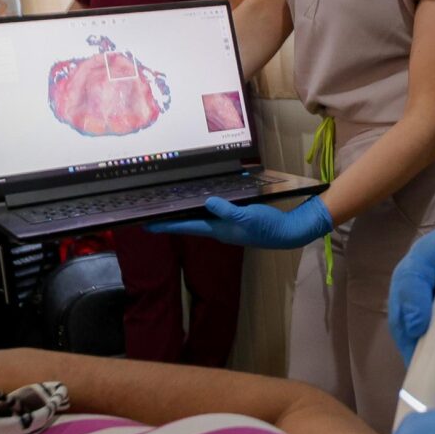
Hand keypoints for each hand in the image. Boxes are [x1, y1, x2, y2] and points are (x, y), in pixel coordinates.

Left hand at [148, 195, 332, 249]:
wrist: (287, 232)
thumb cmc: (267, 226)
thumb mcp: (247, 216)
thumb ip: (227, 210)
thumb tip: (208, 202)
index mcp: (218, 230)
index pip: (187, 227)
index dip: (167, 225)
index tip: (147, 225)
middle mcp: (219, 229)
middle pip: (190, 224)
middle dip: (172, 219)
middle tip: (153, 213)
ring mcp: (227, 226)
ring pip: (200, 219)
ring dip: (186, 214)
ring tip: (171, 207)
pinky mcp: (235, 221)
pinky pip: (213, 214)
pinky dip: (203, 208)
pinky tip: (202, 201)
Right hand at [389, 215, 434, 363]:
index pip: (426, 255)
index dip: (413, 287)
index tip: (422, 323)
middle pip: (410, 281)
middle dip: (404, 317)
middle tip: (414, 355)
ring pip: (413, 304)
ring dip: (409, 336)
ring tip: (419, 368)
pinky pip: (429, 321)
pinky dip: (424, 345)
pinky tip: (427, 368)